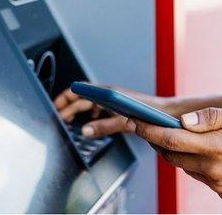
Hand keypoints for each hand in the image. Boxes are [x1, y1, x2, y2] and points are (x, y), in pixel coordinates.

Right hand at [53, 85, 175, 138]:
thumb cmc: (149, 113)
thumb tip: (84, 131)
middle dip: (68, 107)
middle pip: (82, 98)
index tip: (55, 107)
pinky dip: (89, 116)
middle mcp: (109, 94)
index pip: (79, 90)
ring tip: (69, 122)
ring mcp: (113, 100)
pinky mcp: (118, 107)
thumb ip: (102, 127)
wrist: (166, 114)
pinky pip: (98, 109)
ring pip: (89, 104)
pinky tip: (89, 124)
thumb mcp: (123, 122)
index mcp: (107, 93)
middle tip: (58, 119)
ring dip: (78, 111)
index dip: (65, 97)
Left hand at [128, 105, 221, 203]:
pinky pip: (202, 178)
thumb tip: (183, 122)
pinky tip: (209, 154)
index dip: (148, 131)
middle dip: (160, 142)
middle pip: (173, 157)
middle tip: (154, 128)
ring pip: (186, 168)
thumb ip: (209, 118)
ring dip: (180, 154)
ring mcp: (219, 185)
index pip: (171, 141)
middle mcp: (214, 170)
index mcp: (216, 147)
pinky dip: (199, 165)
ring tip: (183, 138)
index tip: (135, 122)